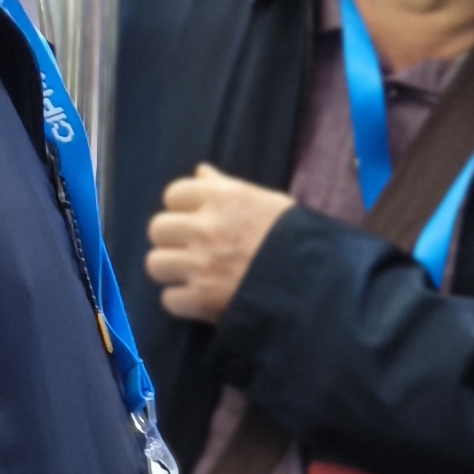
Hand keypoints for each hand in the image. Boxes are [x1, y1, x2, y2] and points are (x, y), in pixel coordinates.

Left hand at [148, 165, 294, 323]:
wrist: (319, 282)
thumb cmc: (297, 238)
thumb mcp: (268, 202)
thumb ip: (228, 187)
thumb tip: (201, 172)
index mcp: (225, 198)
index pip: (174, 193)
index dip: (183, 207)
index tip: (195, 219)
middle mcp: (207, 228)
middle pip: (157, 228)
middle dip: (172, 239)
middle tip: (192, 248)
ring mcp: (202, 264)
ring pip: (155, 263)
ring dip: (172, 270)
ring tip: (194, 274)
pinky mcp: (202, 299)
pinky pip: (169, 298)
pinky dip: (183, 300)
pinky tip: (202, 297)